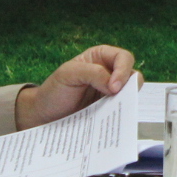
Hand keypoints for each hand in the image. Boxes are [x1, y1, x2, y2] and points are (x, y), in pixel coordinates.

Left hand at [17, 45, 136, 127]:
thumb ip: (93, 73)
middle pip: (132, 74)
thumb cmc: (54, 90)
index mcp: (100, 57)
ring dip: (126, 101)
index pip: (123, 58)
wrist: (44, 116)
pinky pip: (122, 109)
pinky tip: (113, 119)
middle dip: (129, 86)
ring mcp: (110, 92)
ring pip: (130, 93)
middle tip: (116, 97)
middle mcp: (109, 72)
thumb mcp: (68, 74)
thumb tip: (116, 85)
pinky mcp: (109, 109)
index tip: (114, 87)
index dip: (123, 70)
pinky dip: (120, 113)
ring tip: (116, 109)